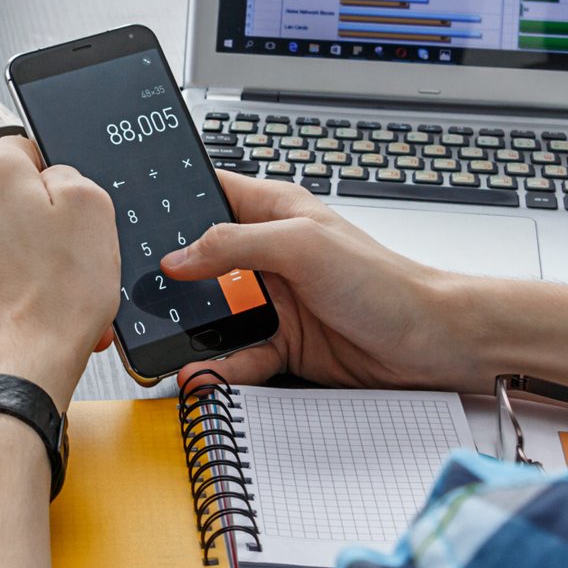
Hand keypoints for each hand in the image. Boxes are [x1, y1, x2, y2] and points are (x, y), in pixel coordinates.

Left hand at [0, 137, 118, 410]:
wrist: (17, 371)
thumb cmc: (52, 301)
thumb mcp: (94, 210)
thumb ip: (73, 175)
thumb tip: (58, 177)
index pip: (28, 148)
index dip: (59, 177)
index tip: (73, 205)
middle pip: (18, 197)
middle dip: (50, 222)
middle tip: (78, 251)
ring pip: (11, 238)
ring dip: (42, 258)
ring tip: (69, 289)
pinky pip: (0, 272)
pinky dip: (25, 285)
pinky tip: (50, 308)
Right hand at [161, 173, 488, 393]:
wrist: (436, 344)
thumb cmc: (386, 282)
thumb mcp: (302, 247)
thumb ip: (234, 245)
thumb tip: (177, 257)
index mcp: (272, 213)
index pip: (207, 193)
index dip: (170, 200)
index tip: (132, 219)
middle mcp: (268, 255)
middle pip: (198, 262)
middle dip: (168, 280)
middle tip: (138, 294)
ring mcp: (274, 302)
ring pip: (213, 315)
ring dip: (190, 331)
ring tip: (164, 342)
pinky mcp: (284, 345)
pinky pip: (237, 356)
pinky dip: (218, 369)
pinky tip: (204, 374)